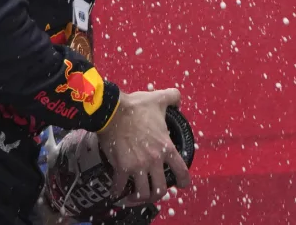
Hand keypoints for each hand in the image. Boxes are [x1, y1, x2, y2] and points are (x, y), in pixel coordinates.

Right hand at [96, 89, 190, 205]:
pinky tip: (117, 191)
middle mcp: (154, 160)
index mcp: (166, 147)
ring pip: (143, 193)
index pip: (181, 171)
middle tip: (153, 192)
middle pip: (161, 189)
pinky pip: (120, 187)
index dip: (183, 181)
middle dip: (158, 194)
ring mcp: (137, 166)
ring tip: (135, 196)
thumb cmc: (135, 106)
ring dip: (139, 197)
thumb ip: (172, 97)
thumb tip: (178, 100)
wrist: (112, 110)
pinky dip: (118, 192)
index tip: (181, 185)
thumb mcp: (158, 99)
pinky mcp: (121, 168)